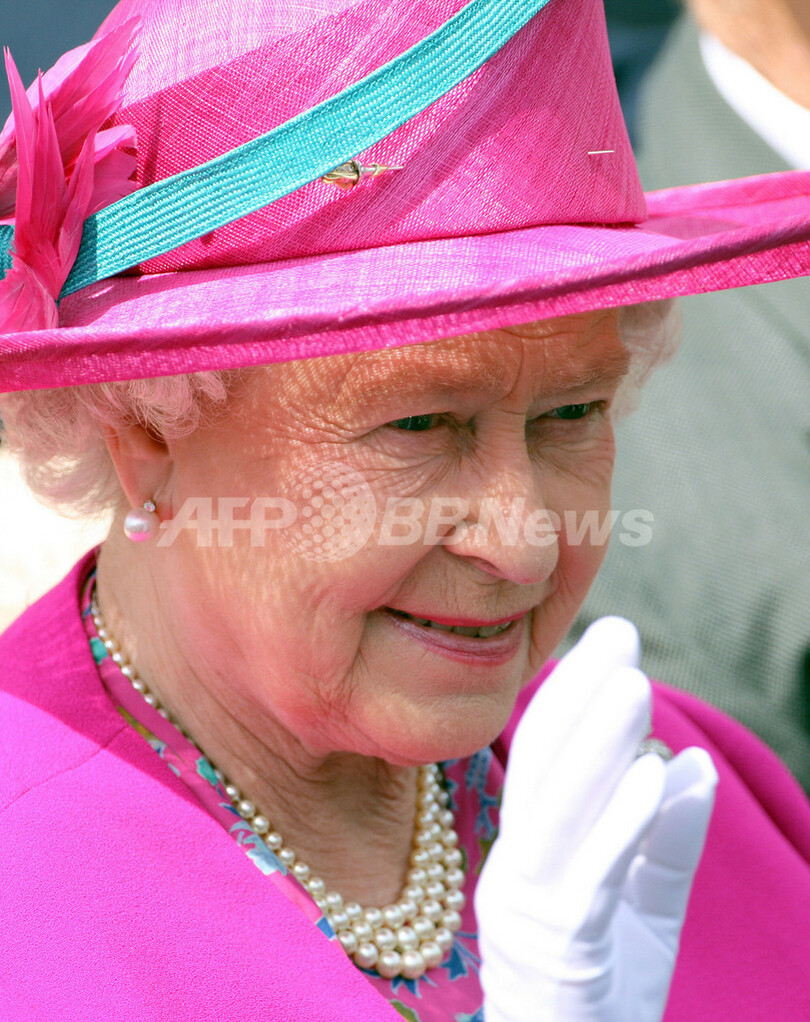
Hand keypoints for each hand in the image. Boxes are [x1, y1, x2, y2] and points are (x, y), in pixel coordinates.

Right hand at [476, 617, 717, 1021]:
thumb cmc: (605, 995)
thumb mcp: (647, 907)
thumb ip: (667, 838)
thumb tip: (694, 765)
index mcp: (529, 852)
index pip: (545, 757)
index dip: (574, 695)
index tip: (609, 639)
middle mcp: (515, 868)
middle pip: (544, 767)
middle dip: (580, 696)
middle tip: (617, 633)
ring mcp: (528, 908)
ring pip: (559, 810)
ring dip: (598, 745)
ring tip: (635, 686)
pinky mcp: (560, 950)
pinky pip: (591, 877)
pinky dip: (620, 824)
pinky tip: (649, 776)